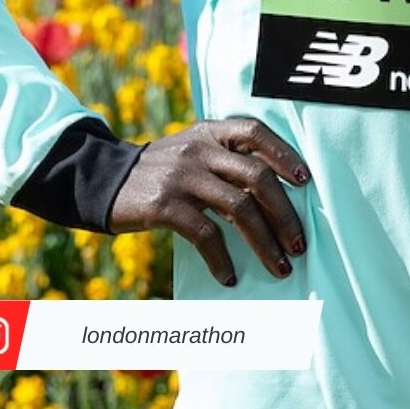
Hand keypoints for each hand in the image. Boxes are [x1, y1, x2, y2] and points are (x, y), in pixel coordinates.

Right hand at [108, 117, 310, 286]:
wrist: (104, 181)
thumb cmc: (162, 170)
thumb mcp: (192, 150)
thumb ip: (226, 159)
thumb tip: (278, 193)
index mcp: (210, 131)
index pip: (255, 132)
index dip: (284, 154)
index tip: (305, 182)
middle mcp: (199, 149)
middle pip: (256, 176)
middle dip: (284, 213)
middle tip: (299, 243)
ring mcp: (182, 176)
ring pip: (239, 207)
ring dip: (265, 242)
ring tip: (280, 266)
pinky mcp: (164, 205)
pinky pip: (205, 233)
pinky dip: (222, 258)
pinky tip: (230, 277)